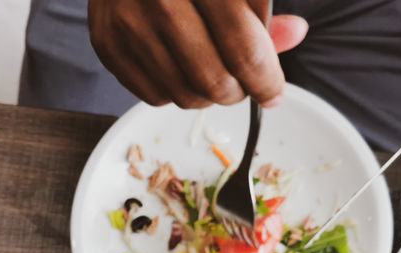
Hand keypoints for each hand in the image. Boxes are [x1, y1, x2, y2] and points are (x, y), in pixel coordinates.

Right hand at [88, 0, 308, 109]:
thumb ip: (260, 5)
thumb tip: (294, 34)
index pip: (243, 49)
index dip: (266, 80)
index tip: (273, 93)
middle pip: (213, 81)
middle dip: (238, 92)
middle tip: (242, 83)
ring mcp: (128, 23)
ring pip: (184, 95)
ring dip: (207, 94)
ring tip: (211, 69)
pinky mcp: (106, 42)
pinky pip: (153, 95)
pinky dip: (175, 89)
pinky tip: (179, 63)